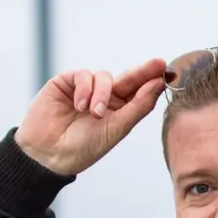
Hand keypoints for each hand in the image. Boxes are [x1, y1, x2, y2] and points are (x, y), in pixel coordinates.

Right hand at [13, 58, 168, 175]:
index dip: (153, 81)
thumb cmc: (83, 147)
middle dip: (142, 71)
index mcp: (119, 110)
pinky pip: (84, 75)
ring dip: (102, 94)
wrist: (49, 154)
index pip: (139, 92)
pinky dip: (84, 90)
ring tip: (94, 114)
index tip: (169, 72)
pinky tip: (79, 107)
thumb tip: (157, 84)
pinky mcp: (67, 82)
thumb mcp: (116, 128)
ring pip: (105, 77)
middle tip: (158, 64)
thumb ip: (137, 106)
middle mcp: (104, 97)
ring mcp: (86, 89)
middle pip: (128, 78)